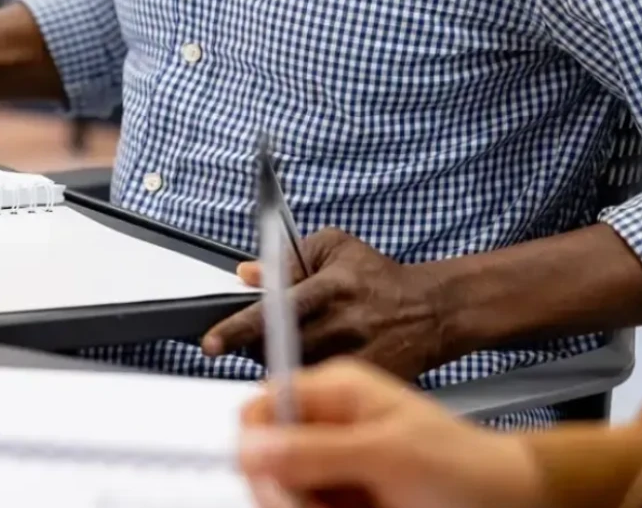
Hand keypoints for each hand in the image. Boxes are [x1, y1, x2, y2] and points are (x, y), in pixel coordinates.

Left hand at [203, 229, 448, 377]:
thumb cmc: (376, 278)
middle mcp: (344, 323)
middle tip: (257, 341)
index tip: (212, 344)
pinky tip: (316, 370)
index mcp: (332, 286)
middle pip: (280, 347)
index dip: (238, 328)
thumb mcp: (333, 247)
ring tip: (295, 349)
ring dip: (283, 366)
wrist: (430, 311)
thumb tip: (247, 273)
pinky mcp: (368, 383)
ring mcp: (357, 356)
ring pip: (297, 373)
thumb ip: (286, 257)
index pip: (275, 307)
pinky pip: (323, 394)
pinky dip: (309, 388)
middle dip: (258, 347)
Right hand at [237, 360, 546, 507]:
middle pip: (266, 459)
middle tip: (321, 506)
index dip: (256, 444)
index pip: (261, 407)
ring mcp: (335, 467)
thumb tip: (252, 446)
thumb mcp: (389, 454)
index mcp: (334, 392)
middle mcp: (327, 427)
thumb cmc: (467, 468)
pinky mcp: (343, 500)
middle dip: (286, 489)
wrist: (511, 504)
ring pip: (285, 492)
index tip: (274, 480)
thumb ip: (318, 449)